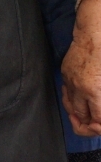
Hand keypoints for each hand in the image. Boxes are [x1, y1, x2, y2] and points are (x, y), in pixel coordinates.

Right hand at [62, 0, 100, 135]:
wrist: (95, 32)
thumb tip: (100, 116)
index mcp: (95, 91)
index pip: (96, 122)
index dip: (100, 128)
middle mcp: (80, 89)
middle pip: (81, 119)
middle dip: (91, 126)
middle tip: (98, 125)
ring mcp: (70, 81)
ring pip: (70, 109)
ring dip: (80, 116)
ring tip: (89, 118)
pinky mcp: (65, 73)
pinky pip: (66, 95)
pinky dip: (73, 102)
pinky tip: (82, 102)